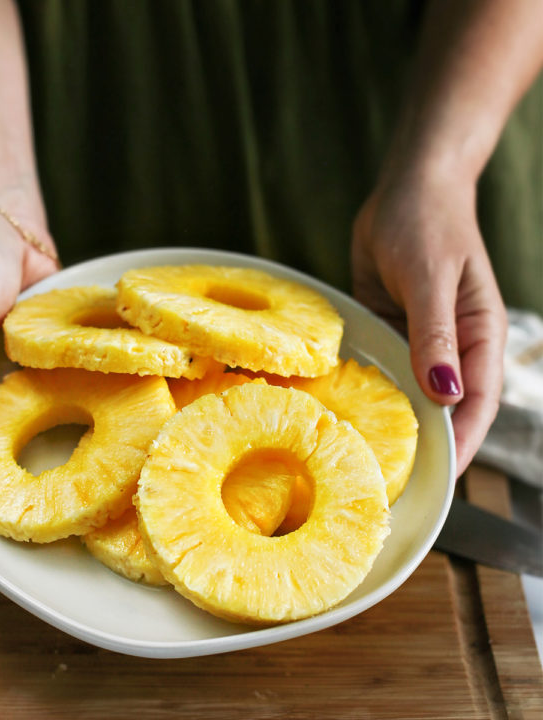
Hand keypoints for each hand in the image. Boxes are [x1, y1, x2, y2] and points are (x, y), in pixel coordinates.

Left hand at [352, 171, 506, 476]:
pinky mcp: (391, 330)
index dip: (459, 446)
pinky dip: (369, 390)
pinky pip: (383, 368)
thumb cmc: (429, 225)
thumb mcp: (431, 279)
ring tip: (364, 457)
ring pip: (409, 393)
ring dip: (392, 421)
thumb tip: (446, 394)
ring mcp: (419, 342)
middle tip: (390, 481)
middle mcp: (451, 348)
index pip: (475, 406)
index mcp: (479, 339)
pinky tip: (345, 411)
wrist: (405, 191)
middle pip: (442, 409)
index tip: (436, 483)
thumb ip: (435, 336)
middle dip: (423, 445)